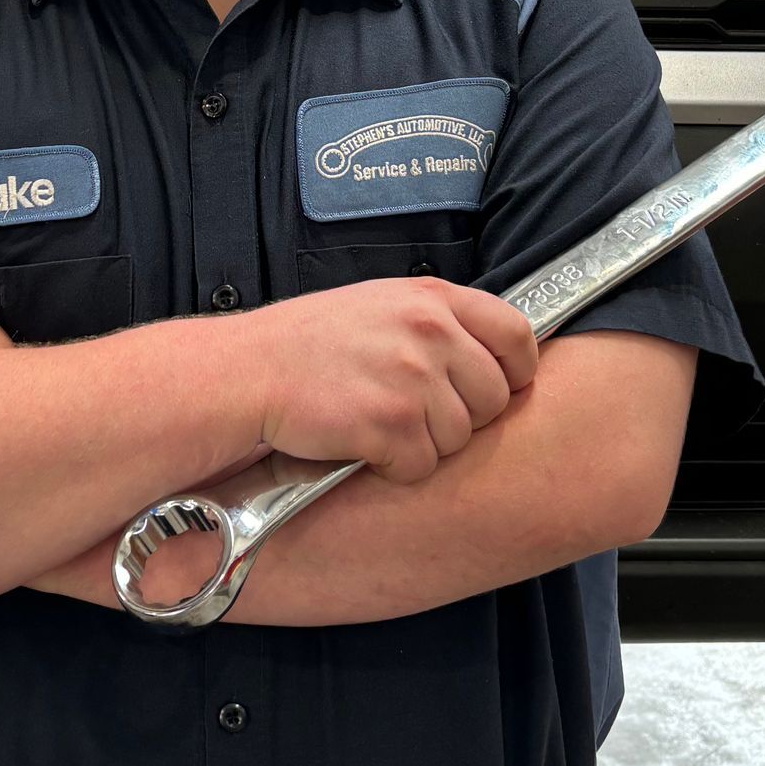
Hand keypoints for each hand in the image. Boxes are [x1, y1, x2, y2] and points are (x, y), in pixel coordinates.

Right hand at [246, 277, 536, 484]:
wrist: (247, 373)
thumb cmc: (307, 344)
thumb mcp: (380, 305)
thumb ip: (436, 322)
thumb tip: (490, 355)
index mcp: (432, 298)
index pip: (516, 335)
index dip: (515, 371)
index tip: (496, 388)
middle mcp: (429, 331)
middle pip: (493, 398)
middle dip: (462, 417)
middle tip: (415, 415)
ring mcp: (411, 378)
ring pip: (459, 438)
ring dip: (424, 444)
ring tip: (378, 424)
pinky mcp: (390, 424)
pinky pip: (422, 466)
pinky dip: (394, 467)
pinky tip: (362, 444)